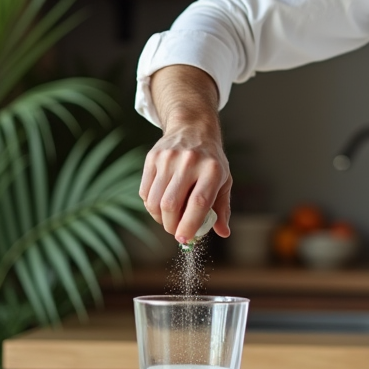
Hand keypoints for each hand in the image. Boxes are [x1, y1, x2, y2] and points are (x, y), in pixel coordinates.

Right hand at [139, 120, 231, 244]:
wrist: (193, 128)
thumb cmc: (211, 161)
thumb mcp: (224, 180)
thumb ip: (222, 208)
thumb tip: (222, 232)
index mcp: (212, 169)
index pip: (198, 203)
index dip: (189, 225)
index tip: (185, 239)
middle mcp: (189, 162)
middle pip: (171, 205)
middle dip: (171, 225)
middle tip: (176, 231)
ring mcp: (168, 158)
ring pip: (154, 201)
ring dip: (159, 218)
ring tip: (169, 217)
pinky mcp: (152, 157)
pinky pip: (144, 192)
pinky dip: (150, 205)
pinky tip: (160, 203)